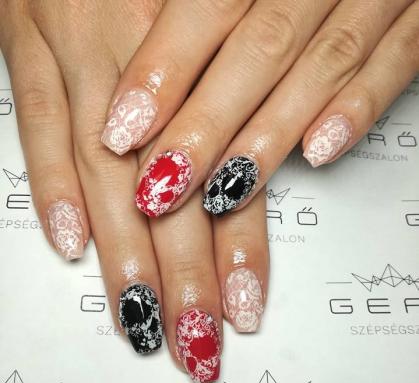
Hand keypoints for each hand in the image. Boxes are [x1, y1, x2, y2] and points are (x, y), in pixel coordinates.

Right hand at [0, 0, 268, 382]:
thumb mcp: (220, 26)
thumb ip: (227, 109)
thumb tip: (234, 189)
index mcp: (207, 56)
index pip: (228, 174)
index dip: (237, 246)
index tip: (241, 304)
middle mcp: (147, 65)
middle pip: (168, 190)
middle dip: (182, 272)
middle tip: (194, 334)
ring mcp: (82, 52)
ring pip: (105, 171)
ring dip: (124, 250)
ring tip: (140, 315)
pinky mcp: (30, 43)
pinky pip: (37, 121)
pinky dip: (52, 185)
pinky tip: (69, 241)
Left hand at [101, 0, 418, 216]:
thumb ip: (206, 9)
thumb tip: (145, 74)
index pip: (206, 8)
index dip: (163, 72)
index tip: (123, 132)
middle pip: (257, 51)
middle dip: (207, 127)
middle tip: (162, 188)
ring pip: (320, 66)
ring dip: (268, 137)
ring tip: (222, 191)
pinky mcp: (417, 16)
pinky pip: (397, 60)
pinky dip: (358, 107)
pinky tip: (319, 152)